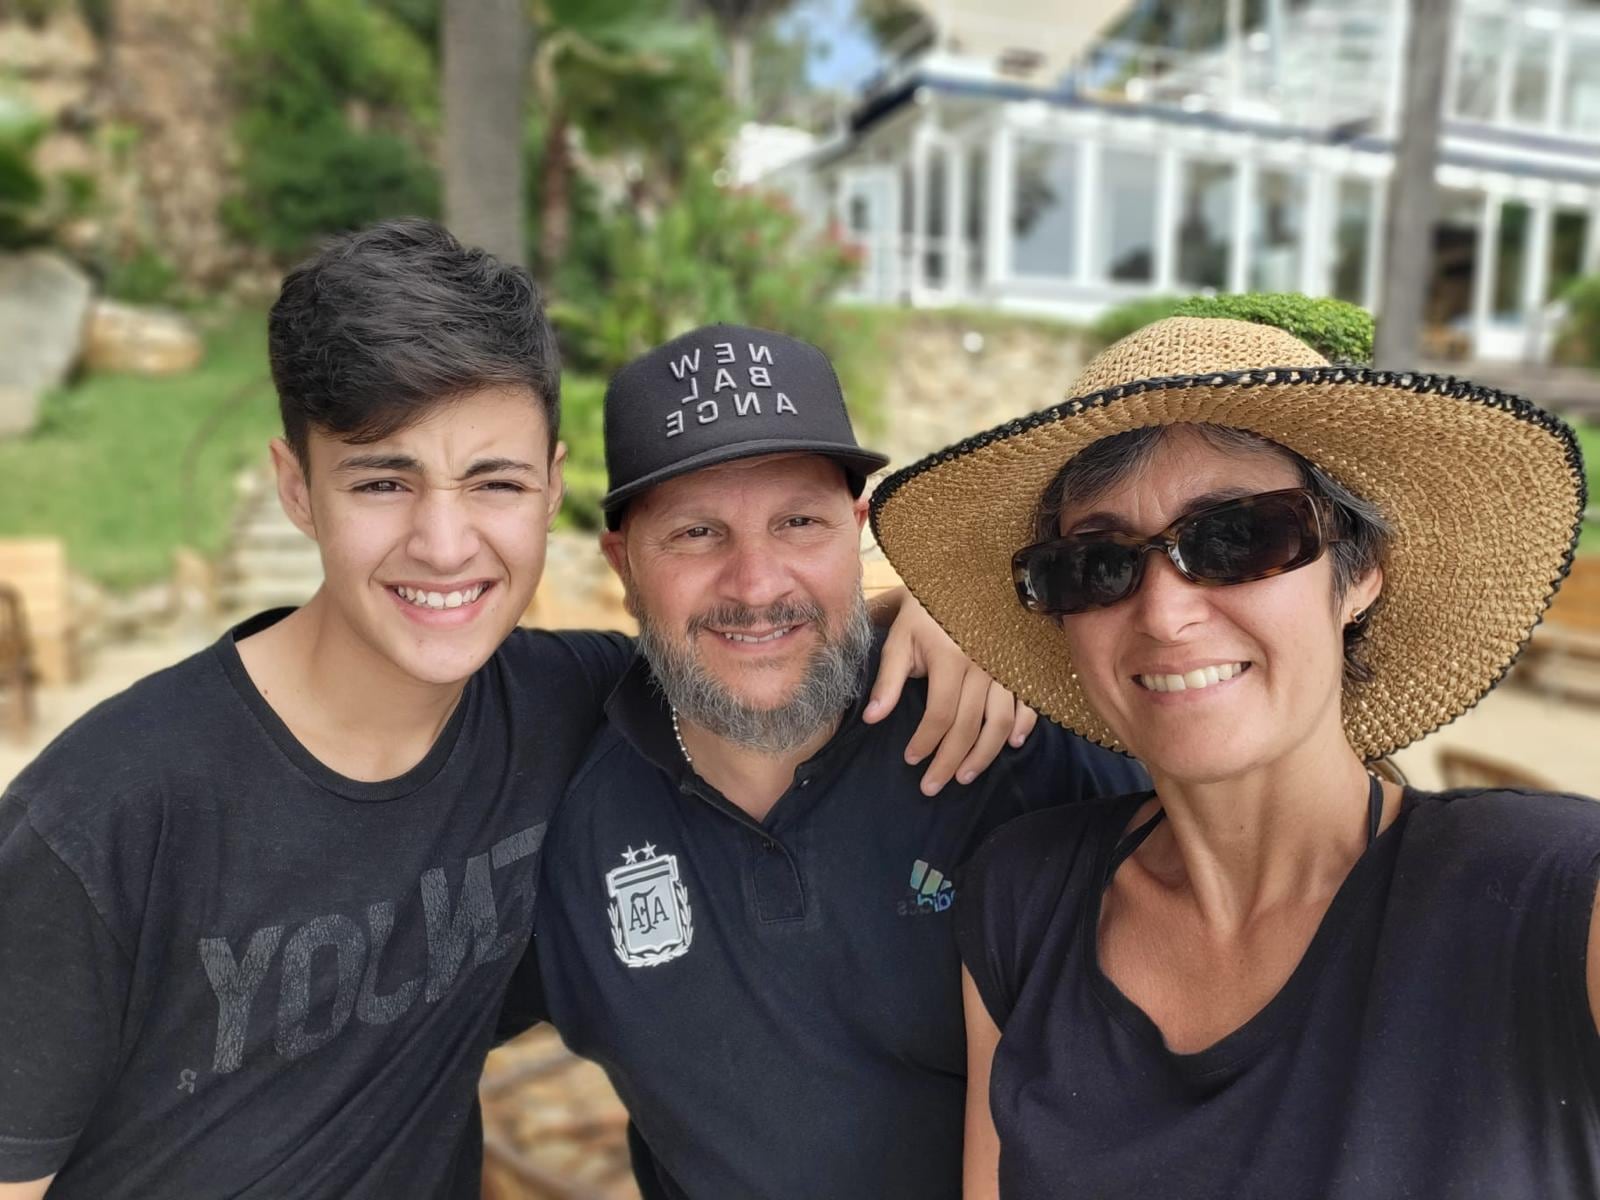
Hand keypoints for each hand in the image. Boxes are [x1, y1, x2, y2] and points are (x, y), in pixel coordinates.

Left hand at [863, 591, 1037, 794]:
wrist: (966, 575)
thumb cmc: (927, 609)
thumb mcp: (900, 636)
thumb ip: (888, 678)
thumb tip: (872, 719)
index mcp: (950, 659)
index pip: (940, 715)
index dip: (926, 743)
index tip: (911, 760)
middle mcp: (983, 667)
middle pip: (969, 727)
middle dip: (950, 762)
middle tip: (933, 786)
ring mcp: (1006, 667)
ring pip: (1001, 722)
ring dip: (985, 754)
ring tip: (965, 776)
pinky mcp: (1020, 666)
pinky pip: (1027, 702)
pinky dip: (1024, 726)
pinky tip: (1012, 745)